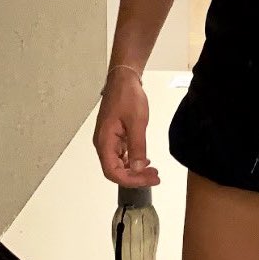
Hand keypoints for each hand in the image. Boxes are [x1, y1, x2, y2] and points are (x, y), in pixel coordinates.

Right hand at [93, 70, 160, 186]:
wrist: (124, 79)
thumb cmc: (127, 96)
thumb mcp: (137, 122)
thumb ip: (137, 147)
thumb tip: (137, 168)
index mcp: (104, 141)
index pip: (112, 172)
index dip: (131, 180)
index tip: (149, 179)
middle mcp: (103, 144)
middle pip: (115, 171)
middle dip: (135, 177)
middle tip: (155, 177)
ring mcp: (108, 140)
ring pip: (118, 164)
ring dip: (135, 170)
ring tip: (153, 171)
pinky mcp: (114, 136)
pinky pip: (121, 155)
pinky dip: (132, 161)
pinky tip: (144, 161)